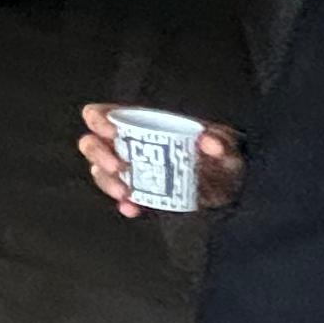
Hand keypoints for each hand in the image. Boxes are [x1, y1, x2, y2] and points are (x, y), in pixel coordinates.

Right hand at [75, 103, 243, 217]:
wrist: (231, 188)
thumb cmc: (223, 156)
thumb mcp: (227, 145)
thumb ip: (221, 141)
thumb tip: (208, 142)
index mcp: (142, 124)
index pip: (103, 114)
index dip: (98, 119)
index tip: (110, 131)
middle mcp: (128, 145)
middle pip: (92, 144)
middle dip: (98, 155)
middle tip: (118, 167)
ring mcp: (132, 171)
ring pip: (100, 172)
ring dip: (107, 182)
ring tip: (125, 192)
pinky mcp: (140, 194)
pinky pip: (121, 198)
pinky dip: (124, 204)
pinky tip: (132, 209)